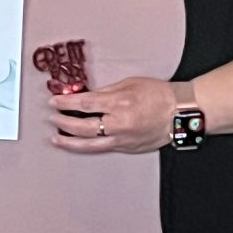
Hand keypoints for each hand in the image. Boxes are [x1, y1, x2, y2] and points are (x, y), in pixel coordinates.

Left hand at [49, 77, 175, 153]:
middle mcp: (119, 125)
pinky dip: (87, 147)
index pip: (85, 104)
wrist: (180, 112)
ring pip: (90, 145)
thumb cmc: (158, 94)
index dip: (66, 103)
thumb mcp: (129, 84)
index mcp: (119, 104)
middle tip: (52, 118)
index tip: (54, 101)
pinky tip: (78, 144)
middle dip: (63, 122)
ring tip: (56, 139)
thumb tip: (84, 96)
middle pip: (83, 127)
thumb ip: (104, 91)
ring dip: (70, 142)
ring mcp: (123, 140)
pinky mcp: (127, 149)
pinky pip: (103, 149)